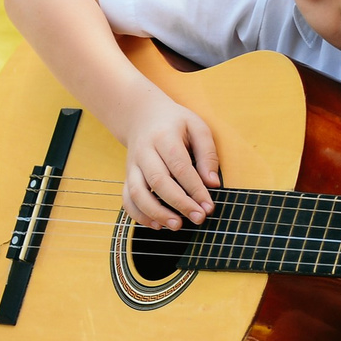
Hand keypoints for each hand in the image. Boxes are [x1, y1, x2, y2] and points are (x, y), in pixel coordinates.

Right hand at [119, 92, 218, 228]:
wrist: (142, 115)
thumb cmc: (175, 123)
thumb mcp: (197, 127)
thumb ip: (207, 153)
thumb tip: (213, 183)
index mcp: (164, 136)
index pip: (180, 166)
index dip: (195, 188)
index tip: (209, 205)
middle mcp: (144, 152)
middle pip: (159, 181)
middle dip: (179, 203)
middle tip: (199, 218)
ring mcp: (133, 165)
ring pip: (138, 192)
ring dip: (156, 213)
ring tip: (177, 226)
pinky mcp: (127, 176)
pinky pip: (127, 198)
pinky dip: (138, 215)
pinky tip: (157, 225)